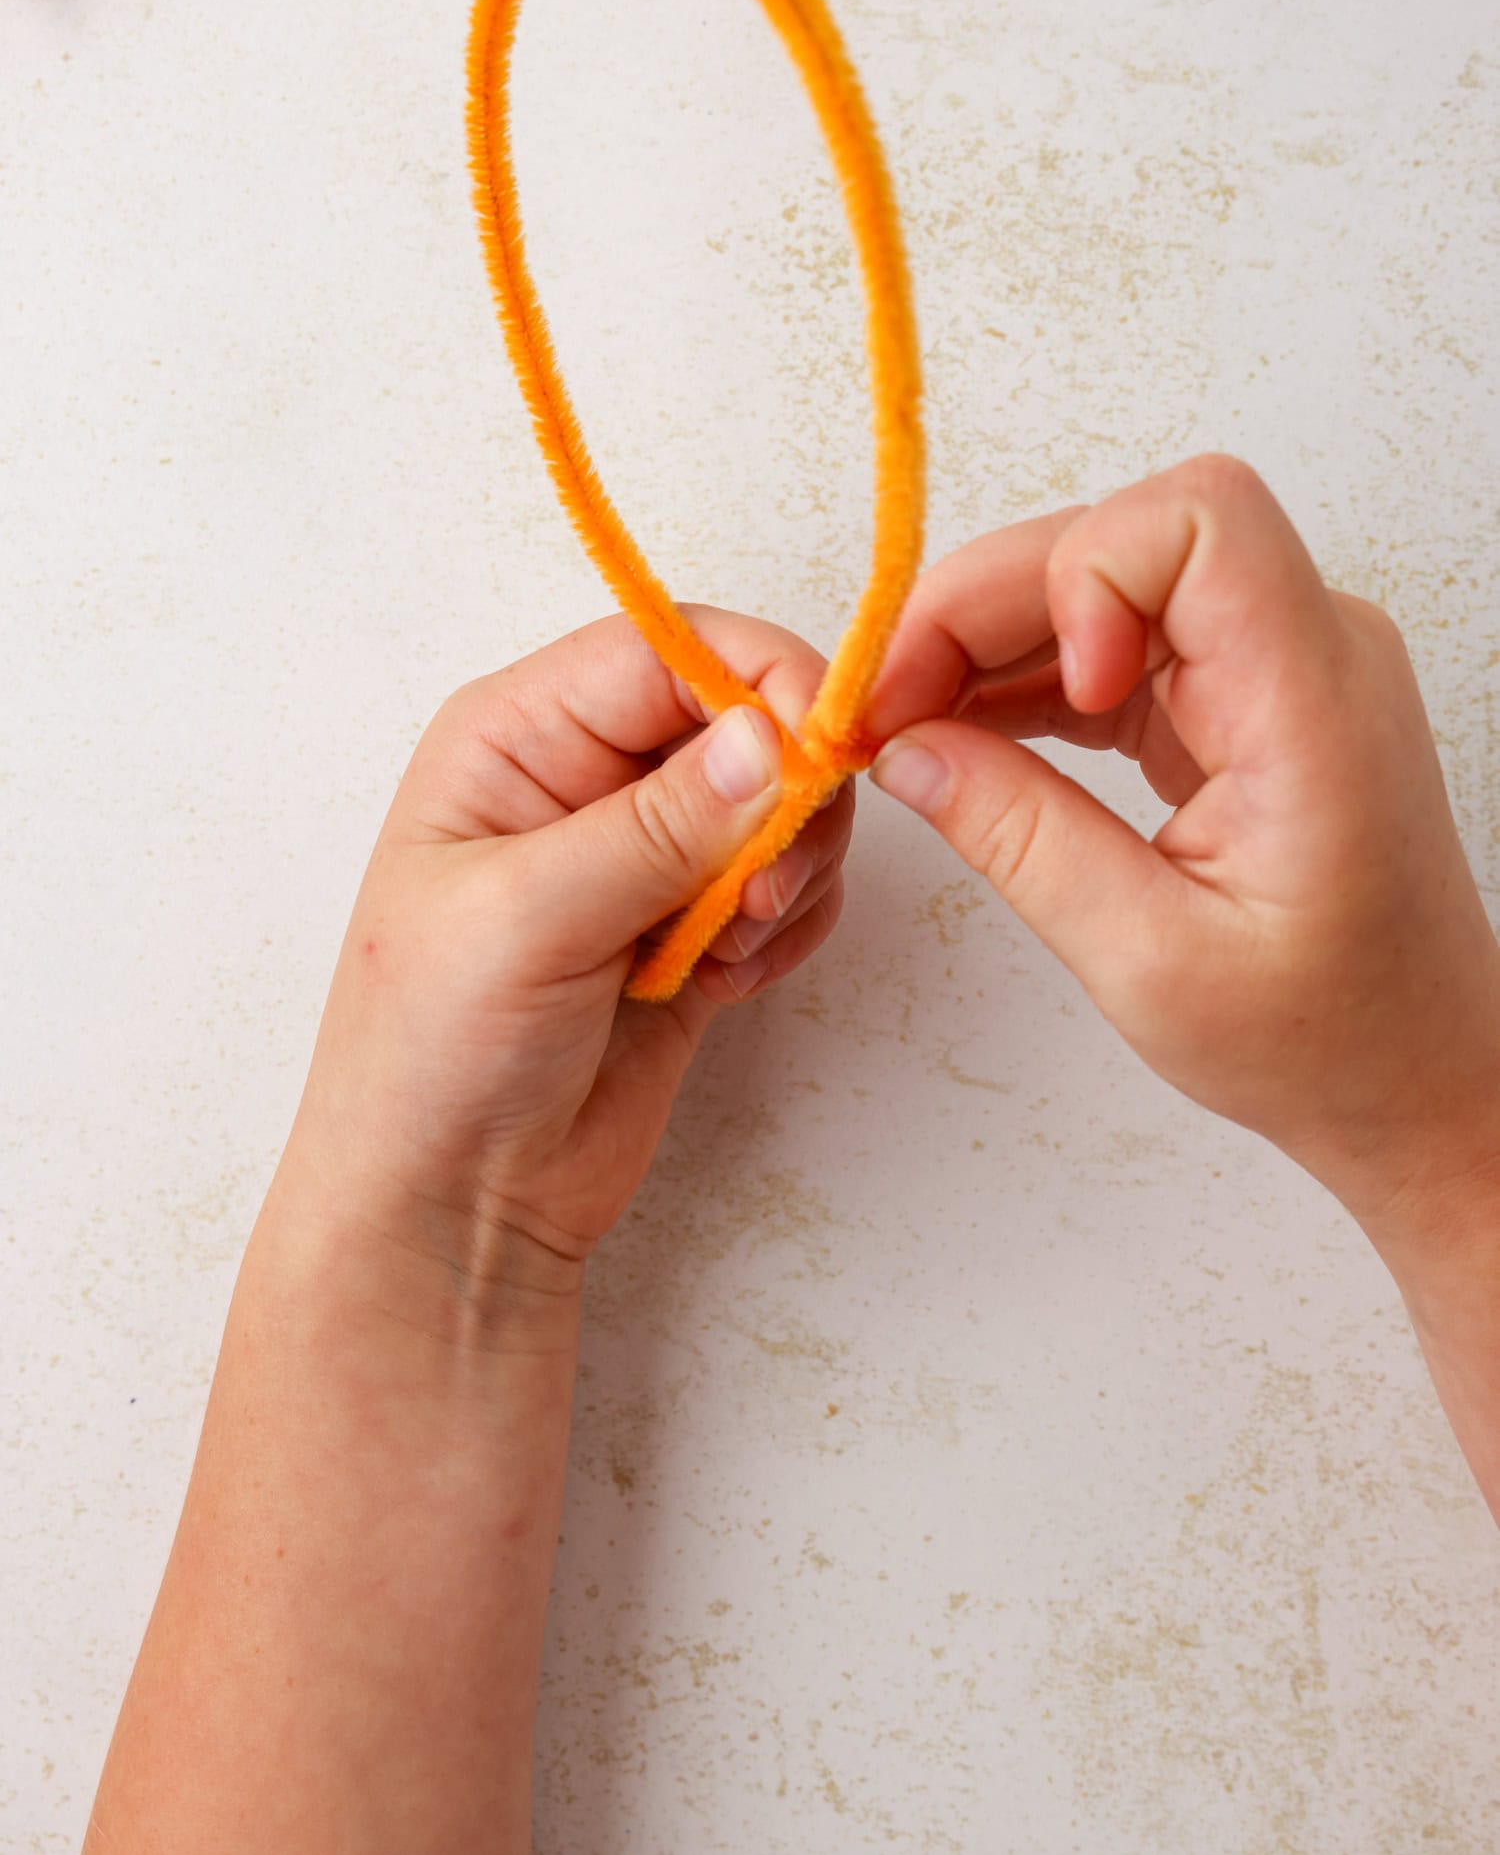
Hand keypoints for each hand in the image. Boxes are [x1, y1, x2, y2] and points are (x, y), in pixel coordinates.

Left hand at [283, 606, 852, 1292]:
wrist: (449, 1207)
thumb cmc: (432, 1055)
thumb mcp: (528, 920)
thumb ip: (655, 826)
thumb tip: (772, 739)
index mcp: (516, 736)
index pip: (667, 647)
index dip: (761, 680)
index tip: (825, 749)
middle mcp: (584, 776)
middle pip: (741, 714)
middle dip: (783, 791)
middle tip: (762, 887)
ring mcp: (642, 852)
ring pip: (779, 799)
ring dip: (790, 867)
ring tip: (727, 947)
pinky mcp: (691, 924)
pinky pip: (788, 882)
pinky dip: (790, 924)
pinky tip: (728, 983)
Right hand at [867, 455, 1499, 1262]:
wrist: (1414, 1071)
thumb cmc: (1323, 1038)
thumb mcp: (1150, 962)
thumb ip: (1020, 839)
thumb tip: (903, 748)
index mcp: (1313, 703)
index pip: (1200, 520)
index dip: (1087, 574)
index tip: (1045, 692)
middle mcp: (1305, 650)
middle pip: (1122, 538)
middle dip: (983, 606)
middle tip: (882, 709)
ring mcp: (1271, 664)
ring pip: (1101, 577)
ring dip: (987, 638)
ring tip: (902, 728)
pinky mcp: (1235, 693)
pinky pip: (1113, 637)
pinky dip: (1024, 675)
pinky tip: (959, 734)